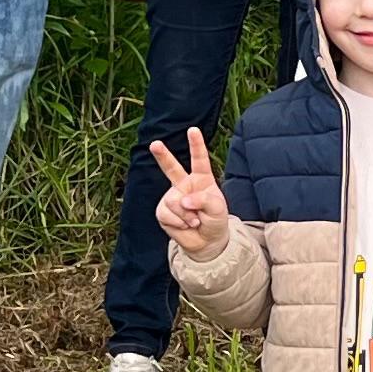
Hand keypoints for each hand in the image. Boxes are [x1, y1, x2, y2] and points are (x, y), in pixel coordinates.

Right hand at [144, 127, 231, 255]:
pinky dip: (178, 222)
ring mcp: (172, 197)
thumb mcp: (218, 208)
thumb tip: (183, 200)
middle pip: (171, 168)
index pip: (199, 159)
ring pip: (173, 201)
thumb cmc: (215, 220)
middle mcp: (185, 185)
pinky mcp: (163, 212)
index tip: (193, 130)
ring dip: (185, 214)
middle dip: (162, 156)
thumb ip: (203, 200)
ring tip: (194, 221)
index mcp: (201, 179)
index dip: (196, 144)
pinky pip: (167, 214)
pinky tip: (185, 225)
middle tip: (154, 143)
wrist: (206, 242)